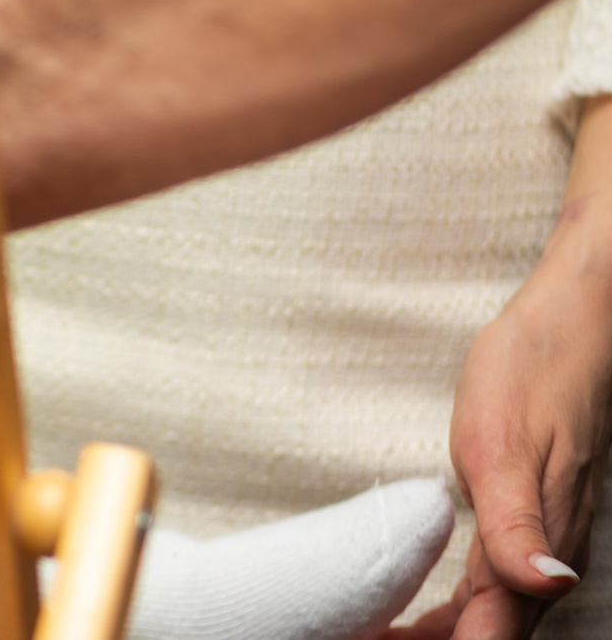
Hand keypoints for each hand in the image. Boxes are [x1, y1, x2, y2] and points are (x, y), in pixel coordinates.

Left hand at [376, 255, 611, 636]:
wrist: (568, 333)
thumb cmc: (532, 376)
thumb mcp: (506, 443)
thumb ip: (519, 521)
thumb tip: (545, 584)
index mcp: (536, 544)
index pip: (488, 633)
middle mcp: (543, 558)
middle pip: (488, 635)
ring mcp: (539, 544)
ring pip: (490, 618)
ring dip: (437, 637)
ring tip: (375, 637)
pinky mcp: (528, 526)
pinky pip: (492, 590)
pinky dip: (452, 612)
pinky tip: (417, 614)